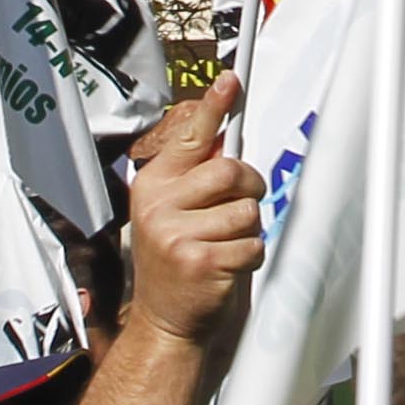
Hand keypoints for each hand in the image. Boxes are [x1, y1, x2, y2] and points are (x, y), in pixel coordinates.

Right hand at [122, 77, 265, 347]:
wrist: (164, 324)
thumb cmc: (178, 263)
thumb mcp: (174, 214)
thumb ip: (196, 178)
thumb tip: (226, 138)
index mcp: (153, 186)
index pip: (190, 138)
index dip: (214, 107)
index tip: (232, 81)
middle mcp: (157, 205)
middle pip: (231, 171)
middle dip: (249, 189)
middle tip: (239, 207)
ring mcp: (175, 234)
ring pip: (247, 211)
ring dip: (247, 231)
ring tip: (222, 247)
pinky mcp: (198, 261)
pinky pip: (251, 244)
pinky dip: (249, 258)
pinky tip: (225, 268)